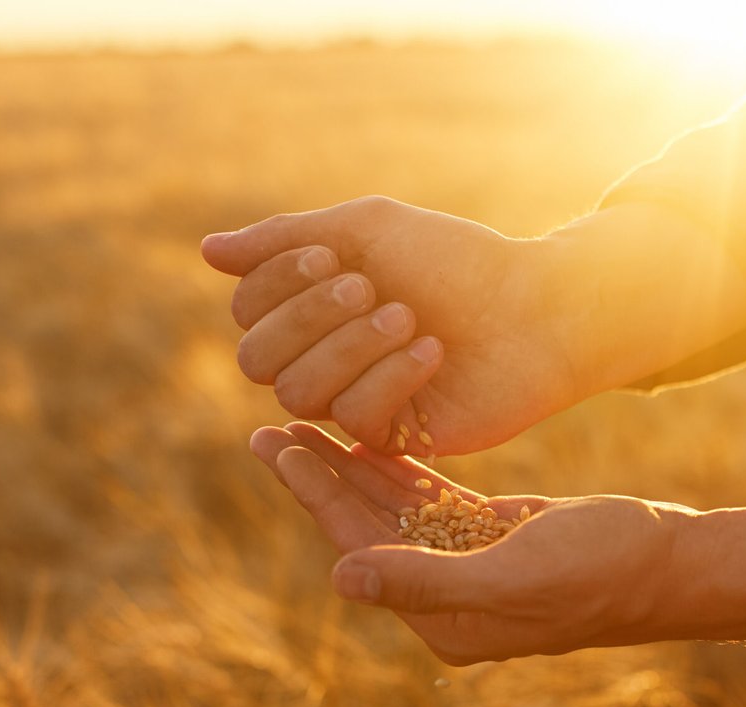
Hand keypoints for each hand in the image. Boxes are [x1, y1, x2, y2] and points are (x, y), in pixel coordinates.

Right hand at [203, 196, 574, 456]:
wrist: (537, 306)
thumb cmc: (457, 261)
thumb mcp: (369, 230)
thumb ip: (287, 240)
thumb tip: (208, 250)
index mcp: (313, 308)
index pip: (247, 310)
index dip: (277, 285)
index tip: (332, 256)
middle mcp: (325, 358)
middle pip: (257, 359)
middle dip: (307, 318)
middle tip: (367, 286)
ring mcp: (356, 401)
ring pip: (299, 394)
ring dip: (350, 347)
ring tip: (407, 317)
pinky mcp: (394, 437)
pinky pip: (355, 419)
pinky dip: (391, 378)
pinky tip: (433, 353)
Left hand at [248, 423, 745, 664]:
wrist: (671, 564)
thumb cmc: (603, 572)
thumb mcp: (515, 576)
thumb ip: (428, 580)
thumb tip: (343, 579)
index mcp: (444, 619)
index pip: (360, 549)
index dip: (315, 496)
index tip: (274, 444)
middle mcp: (447, 598)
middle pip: (364, 528)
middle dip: (317, 478)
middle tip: (266, 427)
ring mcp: (469, 565)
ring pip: (393, 510)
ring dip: (349, 468)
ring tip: (301, 425)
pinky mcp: (493, 536)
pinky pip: (431, 500)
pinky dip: (399, 469)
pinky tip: (366, 438)